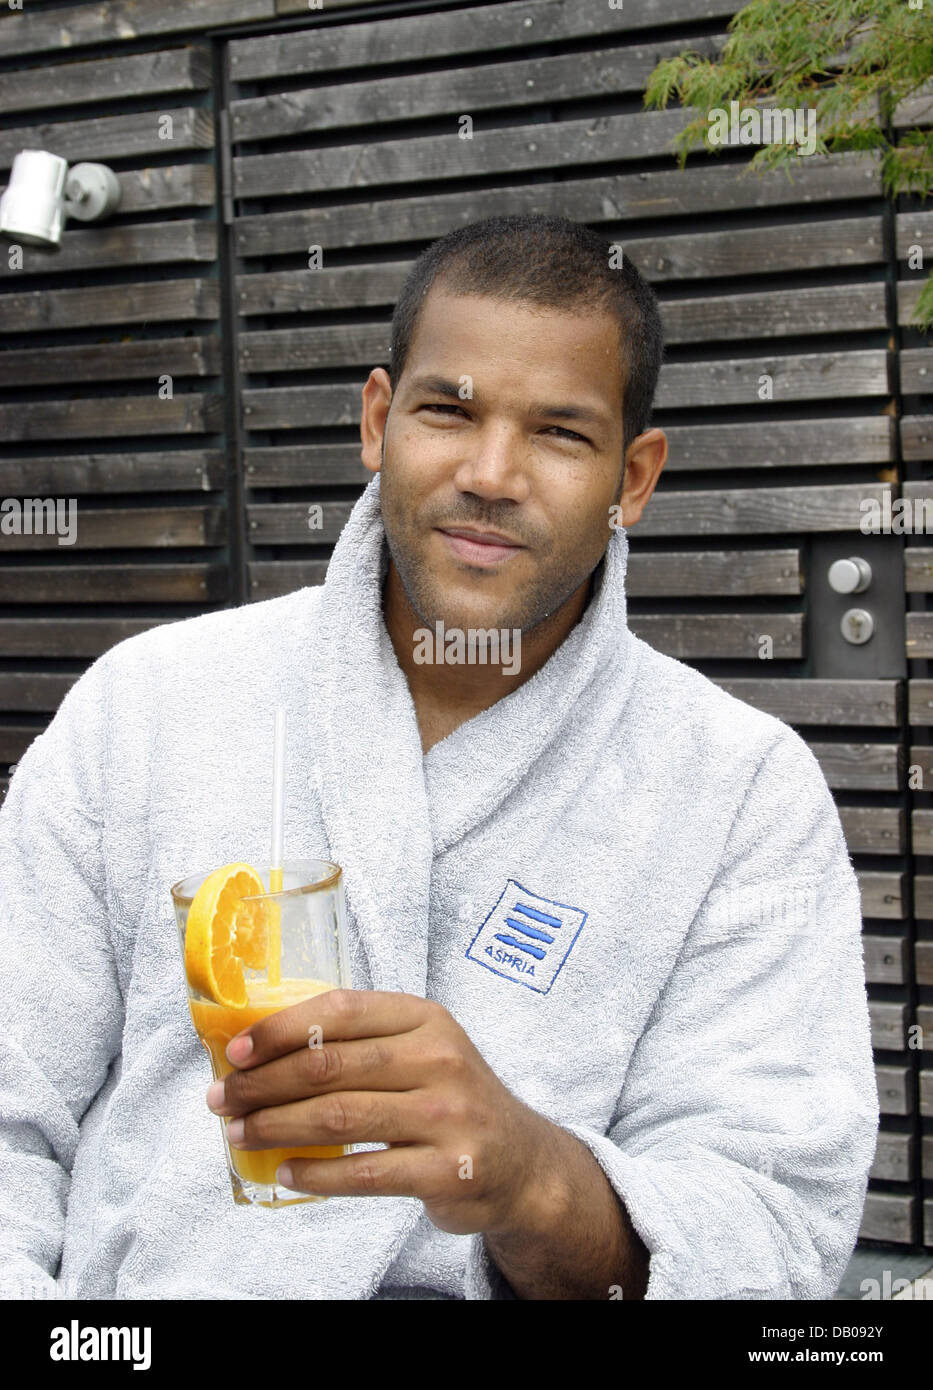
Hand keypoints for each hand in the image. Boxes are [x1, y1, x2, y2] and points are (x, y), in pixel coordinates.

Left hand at [206, 989, 562, 1236]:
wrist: (522, 1163)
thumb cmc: (451, 1099)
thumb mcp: (422, 1051)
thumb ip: (361, 1044)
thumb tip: (265, 1050)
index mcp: (425, 1019)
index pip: (341, 1011)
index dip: (281, 1028)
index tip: (237, 1050)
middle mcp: (440, 1059)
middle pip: (330, 1066)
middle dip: (264, 1083)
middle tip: (224, 1098)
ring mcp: (447, 1115)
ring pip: (338, 1117)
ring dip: (276, 1126)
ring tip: (240, 1134)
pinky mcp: (447, 1170)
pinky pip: (364, 1172)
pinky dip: (316, 1173)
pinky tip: (286, 1170)